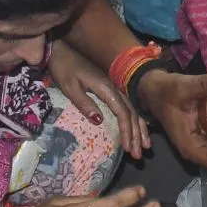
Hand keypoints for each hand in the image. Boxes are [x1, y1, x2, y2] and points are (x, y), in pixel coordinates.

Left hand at [48, 41, 148, 159]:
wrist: (61, 51)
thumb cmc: (64, 68)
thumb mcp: (70, 86)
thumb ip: (84, 103)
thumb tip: (99, 120)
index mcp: (106, 88)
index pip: (122, 112)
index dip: (127, 130)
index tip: (128, 147)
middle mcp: (114, 88)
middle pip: (131, 113)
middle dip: (137, 134)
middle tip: (138, 155)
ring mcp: (113, 88)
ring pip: (132, 110)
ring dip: (139, 129)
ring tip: (144, 146)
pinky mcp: (109, 89)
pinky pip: (127, 107)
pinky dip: (134, 120)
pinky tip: (138, 129)